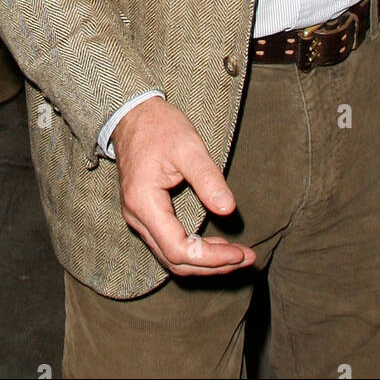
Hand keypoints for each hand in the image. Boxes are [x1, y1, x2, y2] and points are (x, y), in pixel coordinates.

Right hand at [112, 96, 256, 276]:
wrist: (132, 114)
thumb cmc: (159, 127)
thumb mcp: (188, 147)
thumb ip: (208, 179)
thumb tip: (228, 210)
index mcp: (144, 203)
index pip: (179, 250)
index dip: (212, 258)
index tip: (241, 252)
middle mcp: (137, 217)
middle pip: (175, 261)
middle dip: (213, 265)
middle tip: (247, 258)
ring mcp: (139, 218)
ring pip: (171, 257)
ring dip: (205, 262)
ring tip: (237, 255)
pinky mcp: (145, 214)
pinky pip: (169, 244)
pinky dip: (194, 252)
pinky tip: (216, 245)